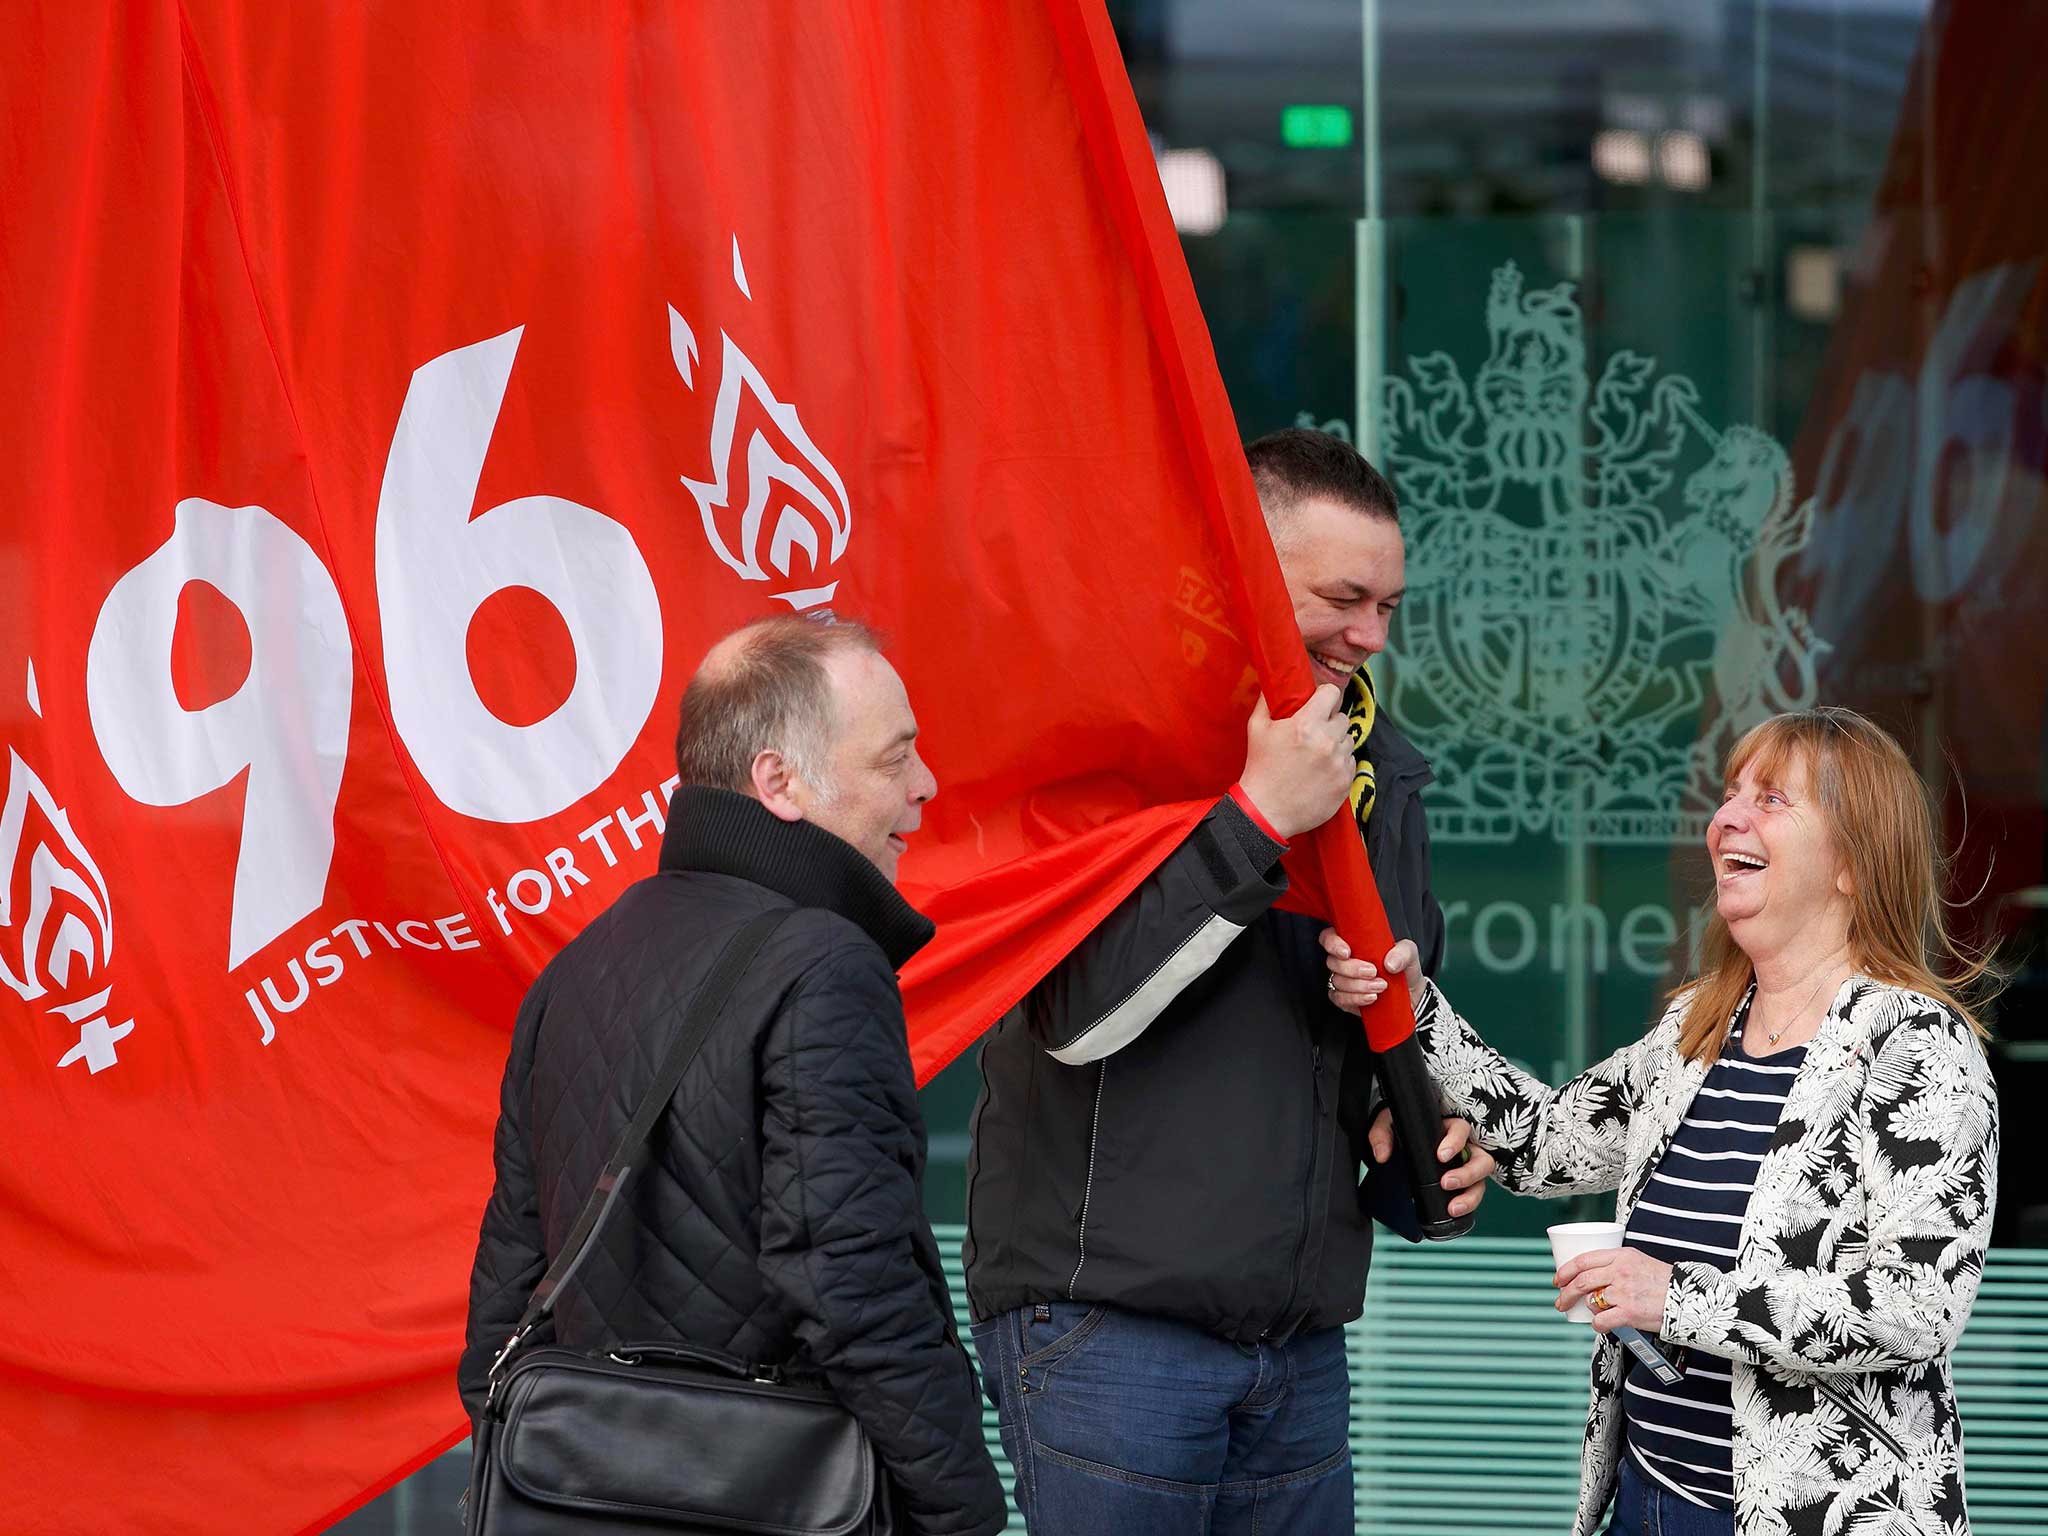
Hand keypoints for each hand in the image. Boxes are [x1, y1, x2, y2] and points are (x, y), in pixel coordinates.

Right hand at [1238, 685, 1352, 839]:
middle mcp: (1326, 741)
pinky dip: (1340, 763)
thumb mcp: (1256, 729)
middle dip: (1330, 722)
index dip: (1325, 696)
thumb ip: (1267, 701)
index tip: (1319, 703)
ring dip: (1337, 742)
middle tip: (1314, 733)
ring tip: (1318, 754)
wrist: (1266, 810)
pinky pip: (1351, 762)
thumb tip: (1275, 683)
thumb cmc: (1260, 768)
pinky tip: (1322, 770)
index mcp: (1306, 724)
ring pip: (1349, 739)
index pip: (1332, 693)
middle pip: (1342, 717)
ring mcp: (1338, 763)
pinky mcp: (1345, 782)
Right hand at [1320, 931, 1421, 1014]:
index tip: (1347, 952)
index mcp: (1354, 943)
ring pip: (1337, 981)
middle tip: (1373, 972)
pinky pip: (1340, 999)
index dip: (1333, 943)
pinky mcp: (1346, 999)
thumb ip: (1402, 953)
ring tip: (1380, 986)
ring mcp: (1344, 981)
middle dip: (1352, 969)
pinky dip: (1355, 999)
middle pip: (1333, 962)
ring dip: (1358, 985)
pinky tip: (1371, 997)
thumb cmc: (1403, 968)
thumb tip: (1389, 963)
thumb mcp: (1409, 954)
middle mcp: (1345, 961)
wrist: (1410, 995)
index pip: (1330, 937)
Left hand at [1368, 1109, 1494, 1218]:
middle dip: (1467, 1174)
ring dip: (1470, 1196)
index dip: (1455, 1143)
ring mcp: (1466, 1168)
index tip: (1441, 1156)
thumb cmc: (1401, 1129)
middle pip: (1481, 1160)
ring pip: (1481, 1182)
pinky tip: (1454, 1213)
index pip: (1461, 1130)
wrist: (1400, 1141)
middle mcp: (1464, 1149)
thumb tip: (1382, 1155)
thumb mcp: (1389, 1123)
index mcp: (1449, 1128)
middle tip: (1446, 1183)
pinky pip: (1472, 1196)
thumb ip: (1382, 1134)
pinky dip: (1467, 1206)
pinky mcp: (1463, 1185)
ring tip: (1453, 1207)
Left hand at [1554, 1246, 1673, 1334]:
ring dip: (1586, 1309)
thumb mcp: (1640, 1261)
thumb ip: (1618, 1265)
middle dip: (1565, 1293)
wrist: (1688, 1298)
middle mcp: (1620, 1271)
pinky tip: (1600, 1325)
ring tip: (1588, 1313)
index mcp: (1622, 1256)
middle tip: (1560, 1301)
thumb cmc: (1665, 1282)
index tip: (1558, 1279)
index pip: (1584, 1259)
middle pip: (1581, 1281)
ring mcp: (1624, 1292)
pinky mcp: (1629, 1312)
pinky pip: (1602, 1320)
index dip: (1566, 1270)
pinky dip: (1597, 1325)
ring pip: (1591, 1301)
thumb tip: (1595, 1274)